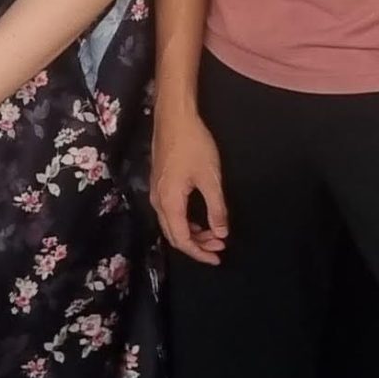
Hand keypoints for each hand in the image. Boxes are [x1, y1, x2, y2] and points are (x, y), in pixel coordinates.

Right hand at [150, 99, 226, 263]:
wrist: (174, 118)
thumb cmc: (193, 146)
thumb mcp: (210, 179)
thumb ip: (216, 209)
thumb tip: (221, 233)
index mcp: (169, 203)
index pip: (181, 239)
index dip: (199, 252)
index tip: (217, 258)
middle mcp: (158, 201)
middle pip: (174, 234)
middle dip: (197, 245)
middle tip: (220, 247)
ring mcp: (157, 192)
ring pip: (172, 223)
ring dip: (193, 232)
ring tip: (215, 234)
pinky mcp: (160, 184)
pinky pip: (170, 212)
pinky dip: (186, 221)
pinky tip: (201, 218)